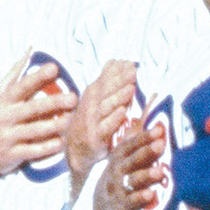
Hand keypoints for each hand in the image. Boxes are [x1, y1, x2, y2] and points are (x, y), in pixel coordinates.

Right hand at [0, 53, 77, 179]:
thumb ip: (15, 72)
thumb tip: (31, 49)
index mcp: (4, 100)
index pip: (22, 86)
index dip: (38, 77)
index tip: (54, 68)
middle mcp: (6, 117)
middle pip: (33, 108)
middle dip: (54, 102)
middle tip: (73, 98)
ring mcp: (9, 136)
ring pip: (35, 130)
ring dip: (54, 125)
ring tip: (70, 120)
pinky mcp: (12, 155)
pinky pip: (32, 150)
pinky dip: (47, 147)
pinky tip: (61, 143)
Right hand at [67, 59, 136, 193]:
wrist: (75, 149)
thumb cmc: (90, 120)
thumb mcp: (95, 98)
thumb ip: (105, 80)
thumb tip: (115, 60)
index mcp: (92, 95)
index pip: (105, 80)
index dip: (117, 72)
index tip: (130, 63)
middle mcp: (90, 106)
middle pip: (105, 91)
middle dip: (119, 80)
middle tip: (133, 71)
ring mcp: (92, 122)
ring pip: (106, 108)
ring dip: (118, 98)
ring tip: (131, 89)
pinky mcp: (95, 138)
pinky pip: (105, 128)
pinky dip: (113, 120)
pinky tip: (123, 112)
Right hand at [94, 126, 165, 209]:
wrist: (105, 205)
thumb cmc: (122, 172)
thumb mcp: (126, 153)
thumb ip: (139, 132)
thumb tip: (153, 98)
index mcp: (121, 155)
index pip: (132, 144)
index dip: (145, 137)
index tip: (159, 130)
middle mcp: (119, 169)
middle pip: (133, 159)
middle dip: (146, 152)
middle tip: (160, 145)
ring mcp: (120, 187)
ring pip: (133, 180)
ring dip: (146, 175)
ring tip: (159, 172)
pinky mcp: (124, 206)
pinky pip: (132, 201)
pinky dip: (141, 198)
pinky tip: (151, 195)